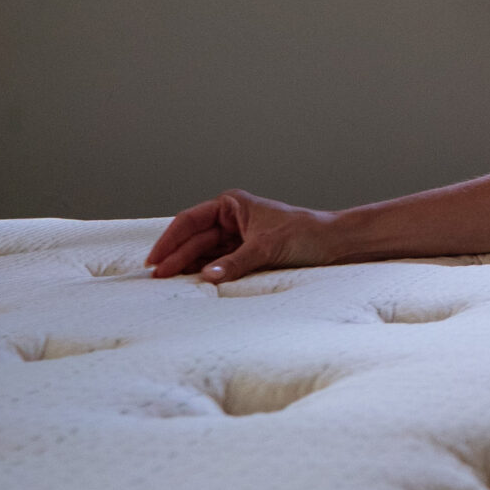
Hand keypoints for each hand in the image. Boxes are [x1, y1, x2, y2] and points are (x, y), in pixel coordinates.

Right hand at [145, 191, 336, 282]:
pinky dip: (206, 273)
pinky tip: (191, 284)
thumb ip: (236, 263)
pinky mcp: (246, 254)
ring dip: (187, 267)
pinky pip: (219, 264)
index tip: (155, 259)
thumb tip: (207, 276)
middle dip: (176, 257)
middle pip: (194, 239)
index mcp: (232, 204)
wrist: (334, 245)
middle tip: (157, 279)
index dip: (170, 240)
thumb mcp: (267, 248)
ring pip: (204, 253)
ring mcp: (237, 237)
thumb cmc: (305, 235)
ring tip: (167, 284)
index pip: (190, 221)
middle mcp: (231, 218)